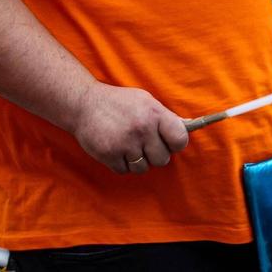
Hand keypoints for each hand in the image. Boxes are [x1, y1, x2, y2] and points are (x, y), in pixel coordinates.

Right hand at [65, 83, 189, 174]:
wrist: (82, 103)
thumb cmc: (118, 102)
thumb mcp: (145, 100)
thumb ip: (165, 116)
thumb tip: (189, 128)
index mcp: (154, 114)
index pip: (180, 140)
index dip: (176, 144)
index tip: (169, 143)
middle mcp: (142, 129)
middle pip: (162, 159)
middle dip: (154, 154)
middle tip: (143, 144)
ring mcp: (125, 143)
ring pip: (143, 168)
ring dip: (137, 161)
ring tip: (127, 146)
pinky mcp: (109, 154)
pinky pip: (125, 171)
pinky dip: (121, 164)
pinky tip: (115, 149)